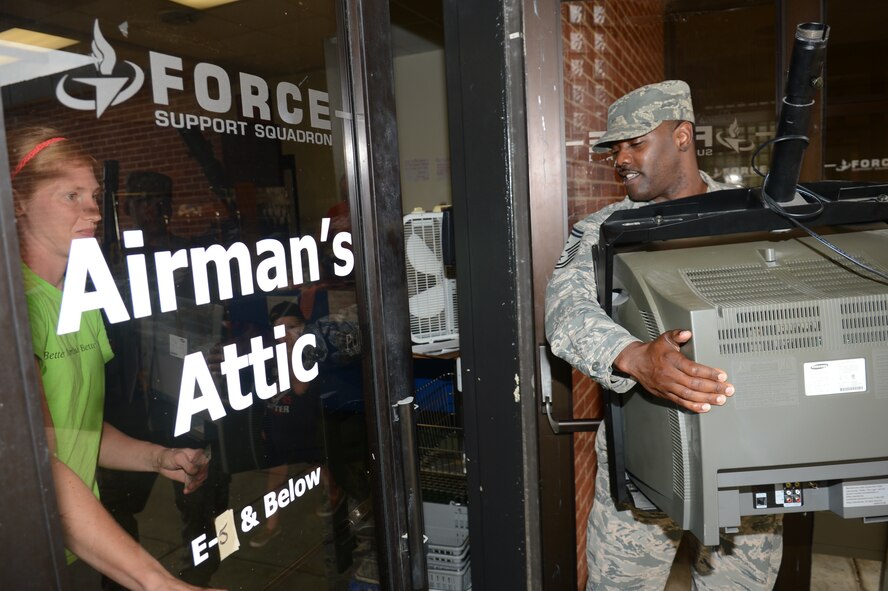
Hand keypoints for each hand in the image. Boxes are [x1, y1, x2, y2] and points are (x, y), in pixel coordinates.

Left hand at [156, 447, 209, 493]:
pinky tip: (186, 491)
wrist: (161, 462)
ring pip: (200, 480)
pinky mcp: (190, 478)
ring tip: (188, 488)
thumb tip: (195, 472)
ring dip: (195, 485)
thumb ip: (188, 464)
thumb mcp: (178, 458)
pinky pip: (194, 484)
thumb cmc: (170, 456)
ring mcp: (195, 471)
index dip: (203, 470)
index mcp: (198, 454)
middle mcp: (199, 463)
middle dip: (198, 480)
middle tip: (191, 485)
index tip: (197, 477)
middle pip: (203, 472)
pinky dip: (191, 489)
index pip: (205, 463)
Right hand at [613, 329, 733, 412]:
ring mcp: (667, 386)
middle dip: (713, 388)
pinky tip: (705, 407)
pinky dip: (694, 406)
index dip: (708, 373)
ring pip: (689, 395)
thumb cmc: (654, 350)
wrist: (636, 362)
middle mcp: (669, 374)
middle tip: (727, 390)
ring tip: (720, 399)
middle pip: (693, 384)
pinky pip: (681, 402)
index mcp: (671, 360)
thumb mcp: (665, 338)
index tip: (721, 376)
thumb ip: (677, 334)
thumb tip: (687, 333)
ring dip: (706, 398)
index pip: (692, 368)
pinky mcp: (666, 394)